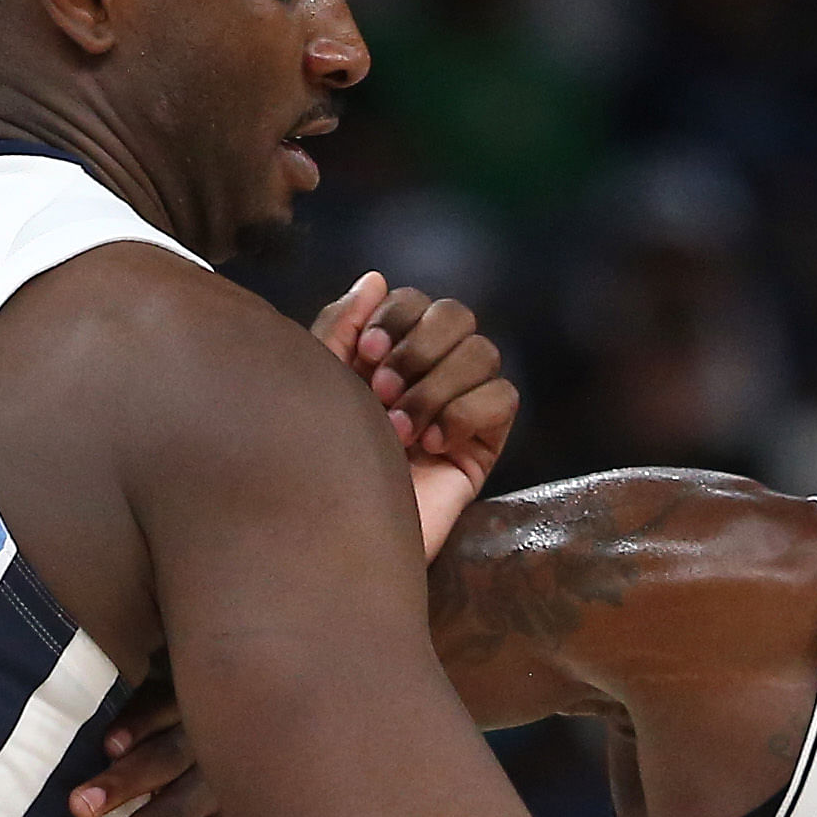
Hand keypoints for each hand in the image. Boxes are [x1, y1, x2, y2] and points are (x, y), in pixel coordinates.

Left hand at [309, 271, 518, 558]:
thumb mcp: (316, 384)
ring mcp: (459, 408)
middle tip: (381, 392)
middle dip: (418, 347)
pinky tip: (434, 445)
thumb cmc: (312, 465)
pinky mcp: (483, 446)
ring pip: (483, 351)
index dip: (396, 317)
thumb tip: (375, 278)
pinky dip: (468, 412)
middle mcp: (426, 375)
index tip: (362, 355)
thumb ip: (340, 326)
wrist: (331, 538)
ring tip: (400, 430)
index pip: (415, 301)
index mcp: (385, 356)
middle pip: (456, 315)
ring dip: (437, 385)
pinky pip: (504, 397)